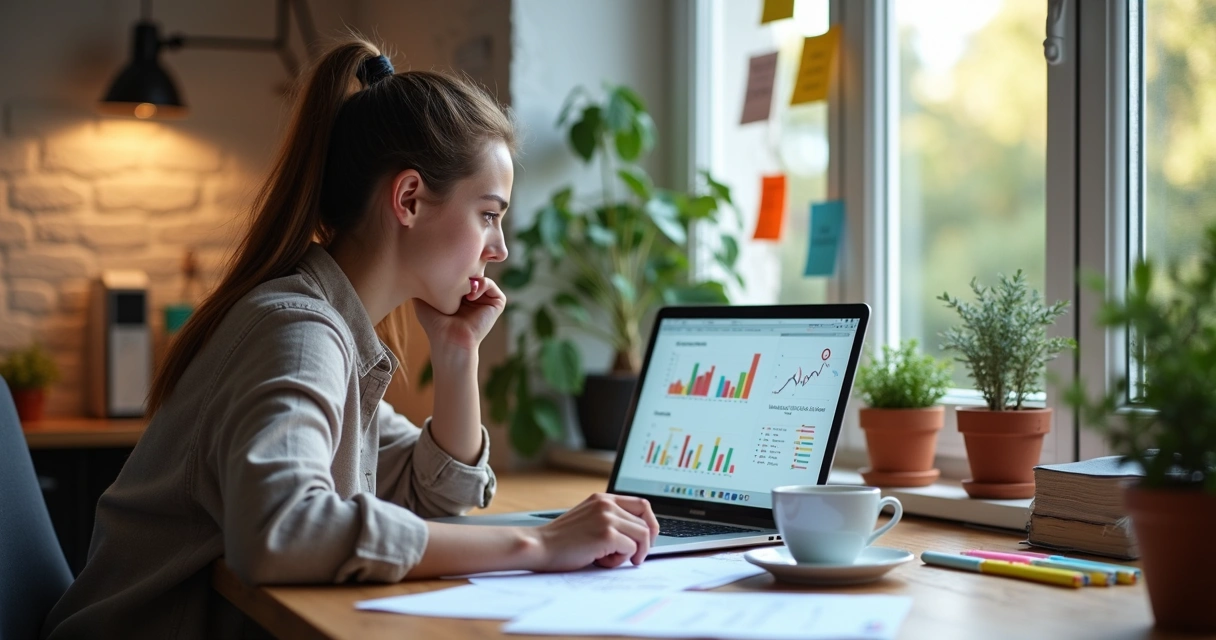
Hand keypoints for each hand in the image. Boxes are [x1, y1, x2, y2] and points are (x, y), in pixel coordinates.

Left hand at [414, 276, 505, 353]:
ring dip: (471, 278)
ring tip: (461, 290)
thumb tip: (417, 267)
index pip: (459, 271)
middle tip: (454, 274)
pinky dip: (481, 285)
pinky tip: (470, 297)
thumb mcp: (423, 299)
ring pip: (481, 276)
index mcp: (459, 294)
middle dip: (464, 268)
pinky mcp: (496, 303)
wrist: (448, 339)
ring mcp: (485, 299)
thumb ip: (422, 283)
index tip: (444, 271)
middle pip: (471, 271)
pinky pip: (490, 284)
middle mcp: (473, 295)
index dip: (452, 267)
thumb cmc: (435, 323)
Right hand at [530, 493, 660, 570]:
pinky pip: (631, 549)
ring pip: (642, 536)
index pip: (642, 504)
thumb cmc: (561, 540)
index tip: (647, 540)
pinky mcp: (607, 534)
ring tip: (610, 558)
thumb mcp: (588, 519)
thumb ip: (609, 520)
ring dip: (631, 553)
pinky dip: (619, 560)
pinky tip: (601, 560)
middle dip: (645, 543)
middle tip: (634, 557)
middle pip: (646, 522)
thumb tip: (639, 535)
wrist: (540, 546)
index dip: (650, 523)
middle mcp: (607, 504)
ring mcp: (607, 517)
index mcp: (603, 498)